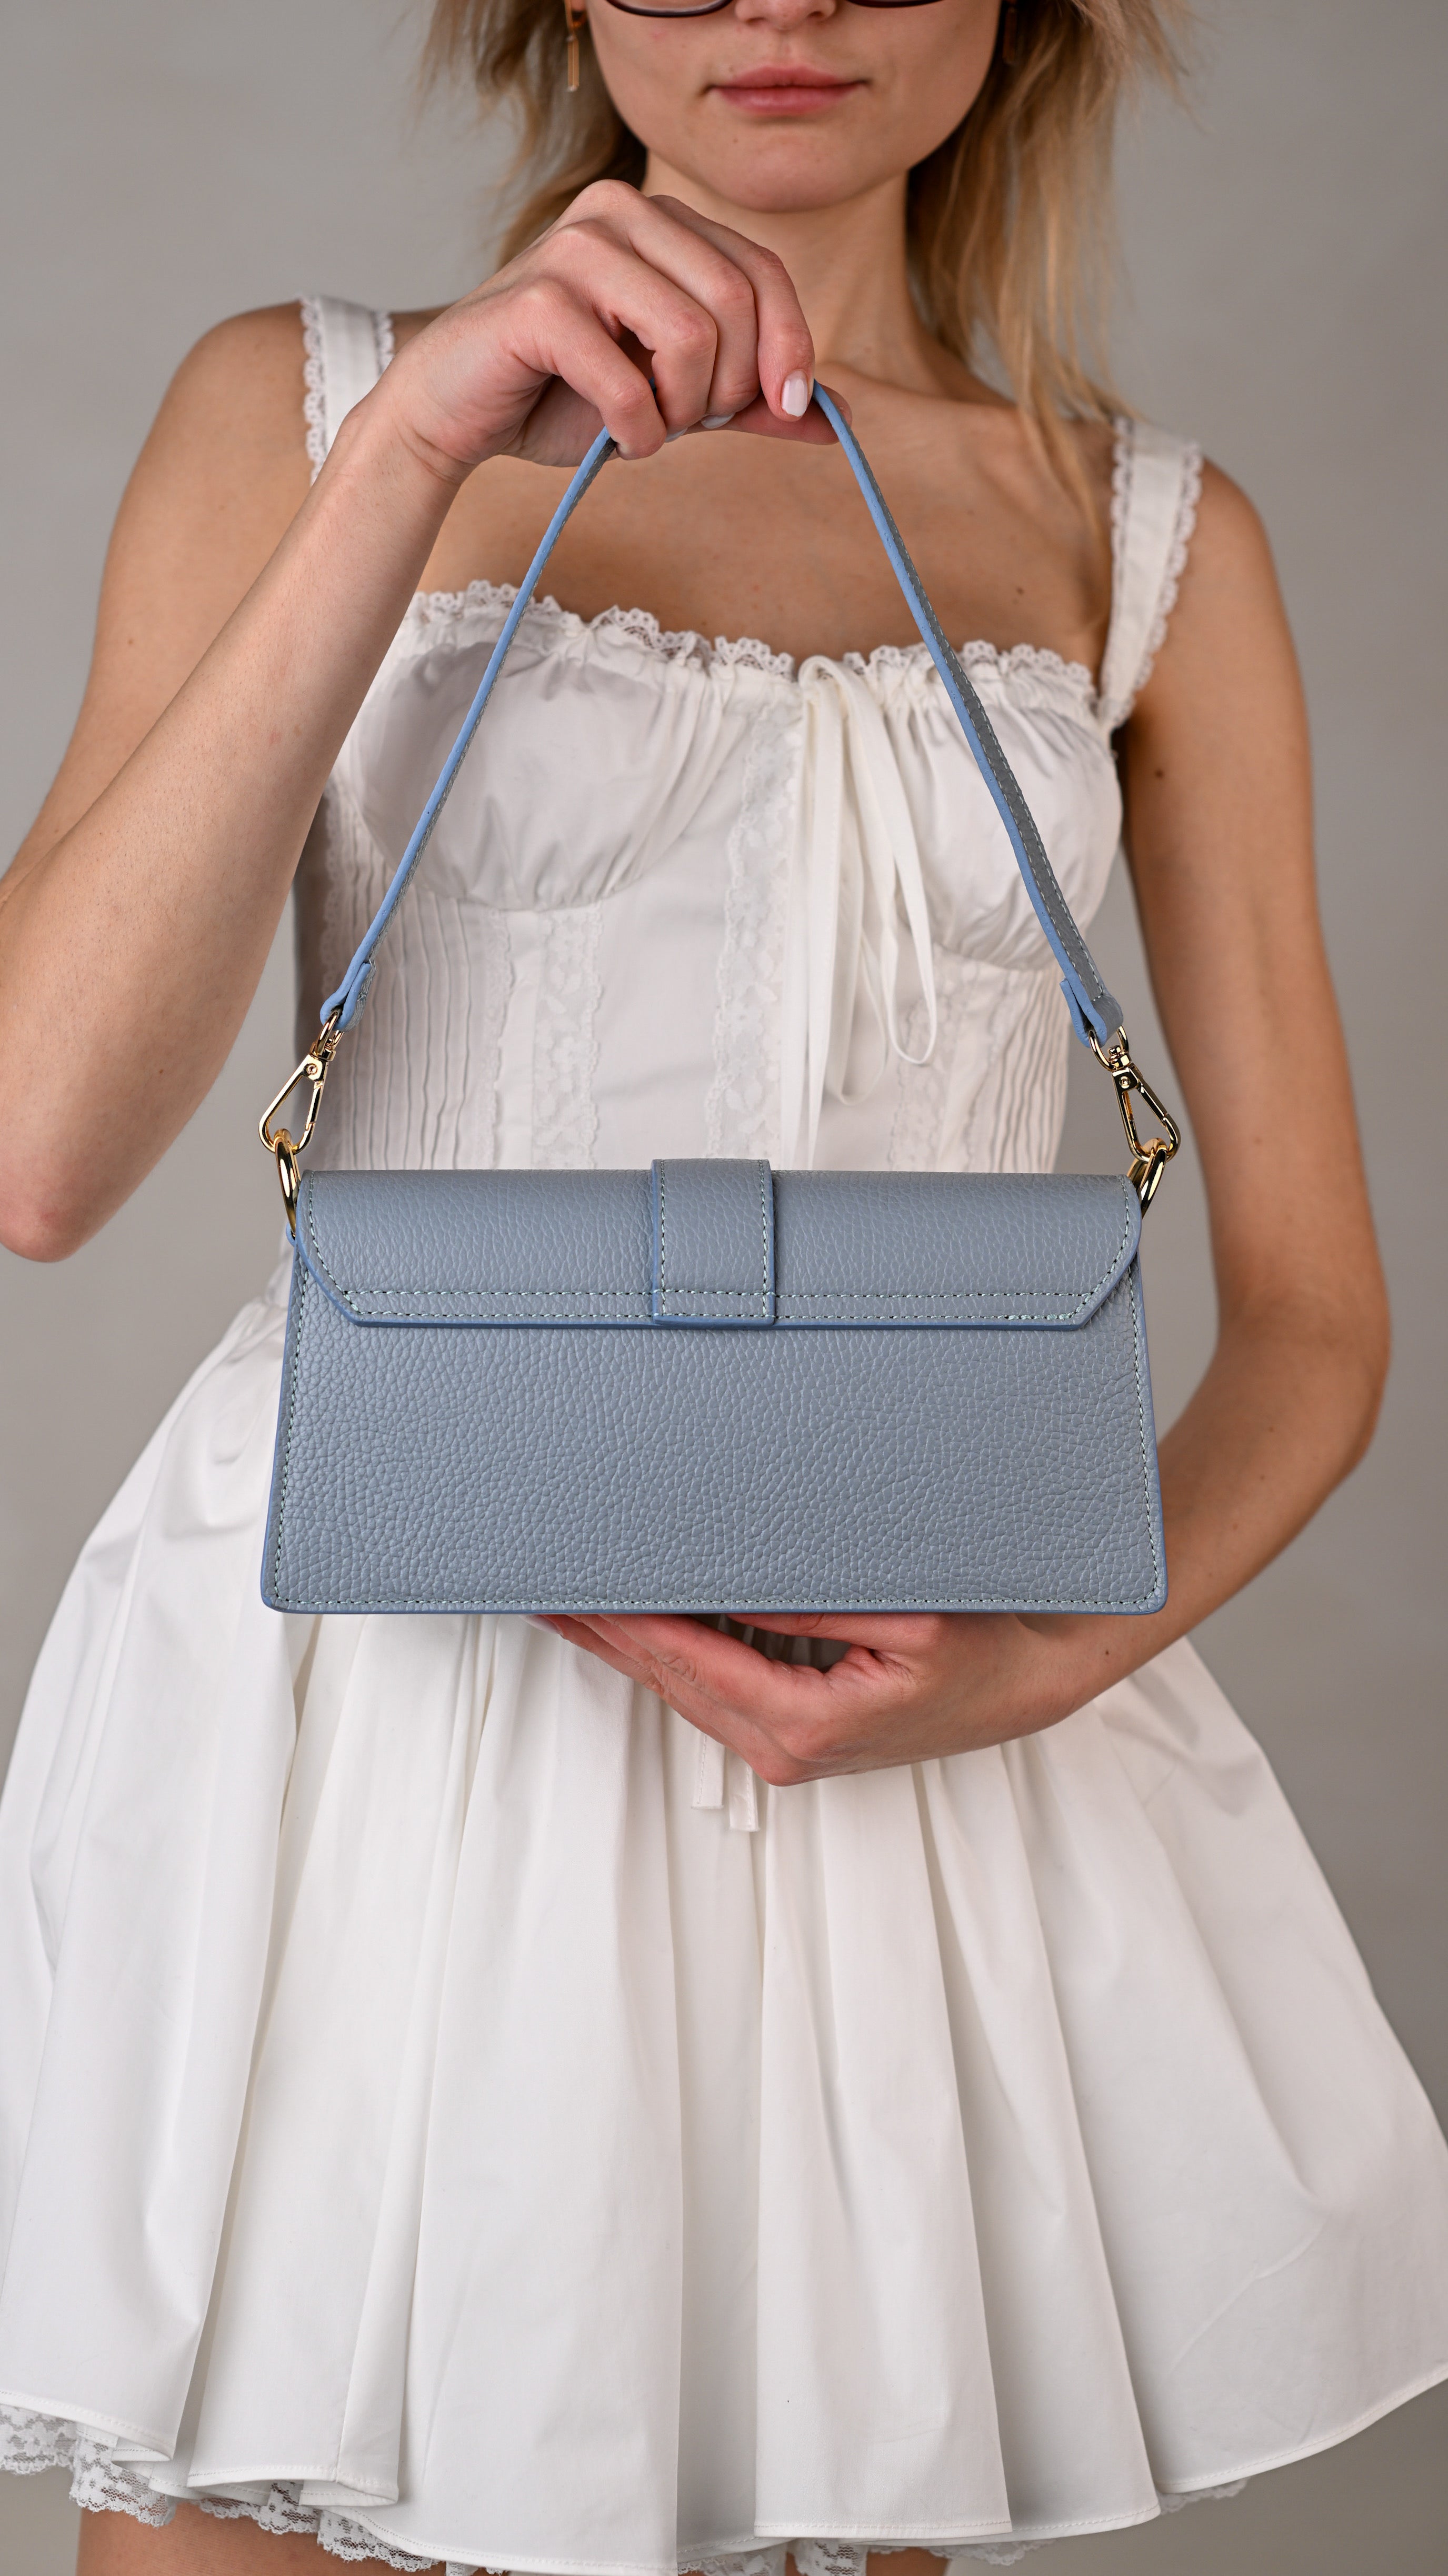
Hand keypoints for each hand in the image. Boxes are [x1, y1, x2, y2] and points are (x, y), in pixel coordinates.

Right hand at [378, 181, 842, 480]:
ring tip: (650, 429)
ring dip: (683, 410)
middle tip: (692, 423)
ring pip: (690, 334)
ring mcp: (574, 248)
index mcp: (658, 221)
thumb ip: (748, 400)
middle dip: (730, 386)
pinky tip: (618, 439)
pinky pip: (626, 378)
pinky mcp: (536, 302)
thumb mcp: (672, 397)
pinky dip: (636, 429)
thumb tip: (836, 418)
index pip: (762, 272)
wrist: (458, 412)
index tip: (788, 407)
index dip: (790, 345)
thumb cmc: (561, 395)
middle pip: (735, 301)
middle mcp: (619, 214)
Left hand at [536, 1609, 1088, 1783]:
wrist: (1026, 1685)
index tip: (574, 1587)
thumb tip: (730, 1587)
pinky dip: (667, 1660)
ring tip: (570, 1603)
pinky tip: (637, 1629)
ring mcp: (786, 1751)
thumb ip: (811, 1608)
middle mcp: (784, 1748)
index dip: (625, 1620)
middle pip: (670, 1681)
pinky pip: (712, 1694)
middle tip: (543, 1587)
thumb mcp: (907, 1619)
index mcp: (805, 1723)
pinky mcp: (794, 1738)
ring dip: (626, 1647)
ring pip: (683, 1691)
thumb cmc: (979, 1650)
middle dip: (604, 1633)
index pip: (690, 1660)